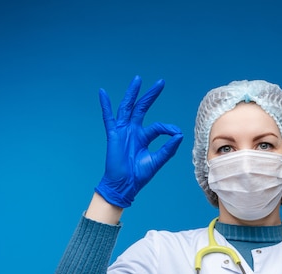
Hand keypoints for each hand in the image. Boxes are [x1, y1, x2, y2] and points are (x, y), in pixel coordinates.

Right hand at [95, 76, 182, 207]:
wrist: (125, 185)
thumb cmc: (139, 175)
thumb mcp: (157, 160)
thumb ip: (168, 148)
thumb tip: (179, 135)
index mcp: (144, 137)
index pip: (158, 126)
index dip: (168, 128)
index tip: (175, 133)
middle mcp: (133, 131)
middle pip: (142, 108)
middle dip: (150, 95)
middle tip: (160, 82)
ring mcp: (123, 131)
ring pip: (127, 107)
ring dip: (132, 93)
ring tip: (137, 80)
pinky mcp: (114, 134)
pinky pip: (108, 117)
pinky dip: (105, 105)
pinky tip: (103, 93)